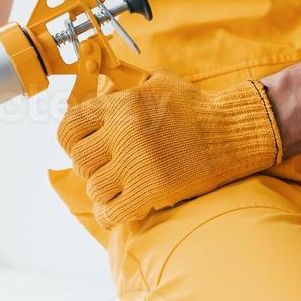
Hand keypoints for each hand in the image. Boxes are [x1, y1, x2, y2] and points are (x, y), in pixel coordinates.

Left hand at [56, 69, 282, 228]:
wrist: (232, 132)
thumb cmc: (195, 107)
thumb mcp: (155, 85)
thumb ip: (124, 91)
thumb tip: (97, 95)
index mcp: (119, 105)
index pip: (68, 128)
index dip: (70, 143)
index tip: (83, 149)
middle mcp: (122, 132)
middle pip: (79, 162)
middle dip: (89, 170)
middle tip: (107, 171)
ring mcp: (136, 162)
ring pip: (94, 189)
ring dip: (104, 193)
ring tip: (120, 189)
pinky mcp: (151, 190)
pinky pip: (111, 212)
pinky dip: (110, 215)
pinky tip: (121, 210)